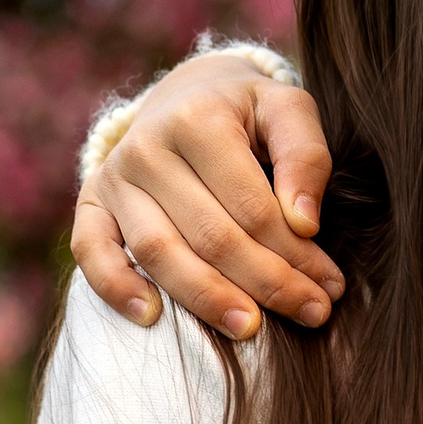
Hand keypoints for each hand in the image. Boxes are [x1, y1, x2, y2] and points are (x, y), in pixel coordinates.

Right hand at [71, 53, 344, 337]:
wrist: (188, 94)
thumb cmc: (247, 112)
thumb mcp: (287, 110)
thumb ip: (304, 156)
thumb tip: (305, 224)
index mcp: (199, 118)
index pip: (253, 207)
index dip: (295, 254)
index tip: (331, 286)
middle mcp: (147, 146)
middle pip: (211, 236)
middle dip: (267, 282)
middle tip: (312, 313)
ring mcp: (114, 176)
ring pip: (159, 252)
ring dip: (207, 298)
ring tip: (251, 329)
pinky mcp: (92, 201)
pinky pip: (91, 250)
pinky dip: (115, 287)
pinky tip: (151, 318)